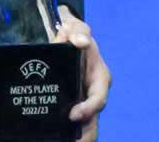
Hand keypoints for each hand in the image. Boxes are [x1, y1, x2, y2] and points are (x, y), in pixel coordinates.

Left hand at [55, 5, 110, 141]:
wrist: (65, 42)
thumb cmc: (74, 36)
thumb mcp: (76, 28)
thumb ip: (78, 30)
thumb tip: (81, 42)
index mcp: (100, 79)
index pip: (99, 99)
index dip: (88, 109)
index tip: (73, 114)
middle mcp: (94, 94)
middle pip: (92, 120)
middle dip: (85, 133)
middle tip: (73, 139)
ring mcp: (82, 102)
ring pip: (85, 127)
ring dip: (80, 137)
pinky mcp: (70, 106)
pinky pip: (72, 126)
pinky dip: (68, 134)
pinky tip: (59, 138)